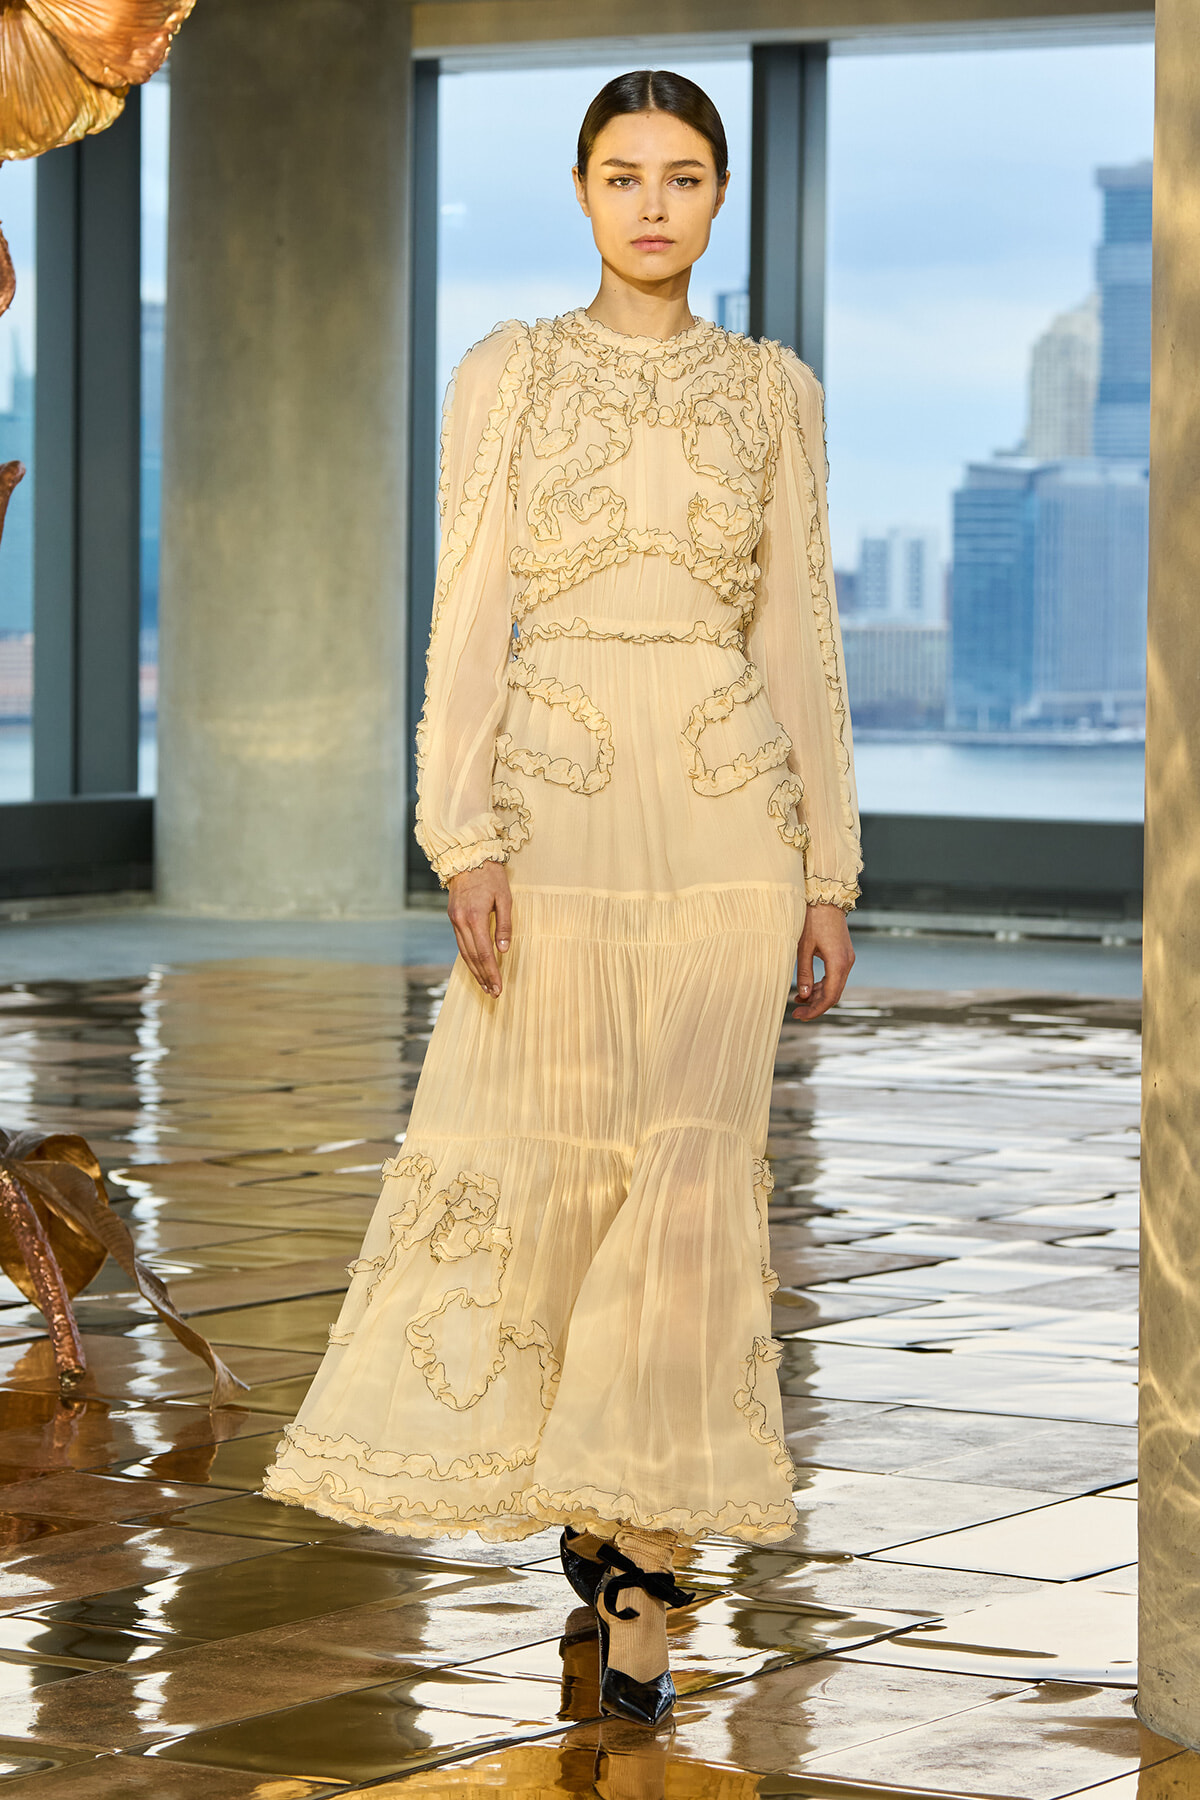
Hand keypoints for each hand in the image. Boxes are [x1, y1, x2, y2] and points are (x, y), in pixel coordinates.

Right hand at [447, 862, 511, 997]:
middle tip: (493, 992)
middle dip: (483, 976)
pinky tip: (476, 965)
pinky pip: (460, 942)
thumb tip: (504, 950)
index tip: (498, 987)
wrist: (468, 857)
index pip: (485, 953)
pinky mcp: (452, 917)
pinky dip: (468, 957)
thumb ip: (505, 926)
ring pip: (464, 952)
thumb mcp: (505, 899)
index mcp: (475, 917)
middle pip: (472, 957)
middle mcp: (461, 921)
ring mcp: (454, 920)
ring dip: (474, 970)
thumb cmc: (491, 876)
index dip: (492, 972)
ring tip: (485, 985)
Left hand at [792, 903, 854, 1020]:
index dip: (815, 1010)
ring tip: (797, 1001)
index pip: (829, 996)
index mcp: (838, 963)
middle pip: (833, 994)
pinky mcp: (843, 954)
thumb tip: (802, 996)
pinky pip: (834, 976)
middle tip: (796, 1014)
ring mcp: (847, 958)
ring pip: (834, 986)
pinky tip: (807, 989)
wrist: (825, 897)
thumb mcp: (802, 947)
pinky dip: (821, 984)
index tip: (799, 1016)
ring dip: (817, 995)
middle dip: (815, 1006)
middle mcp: (847, 962)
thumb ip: (804, 973)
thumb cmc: (811, 919)